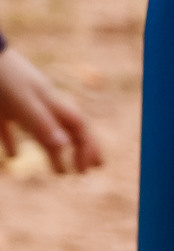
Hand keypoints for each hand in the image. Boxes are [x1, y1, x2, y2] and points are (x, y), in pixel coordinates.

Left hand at [0, 45, 103, 173]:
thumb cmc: (4, 79)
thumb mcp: (23, 103)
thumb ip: (42, 124)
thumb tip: (64, 146)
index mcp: (52, 103)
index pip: (77, 128)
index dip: (86, 147)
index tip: (87, 170)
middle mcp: (42, 105)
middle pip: (67, 129)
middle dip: (80, 149)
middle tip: (87, 171)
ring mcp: (21, 106)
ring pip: (45, 131)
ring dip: (54, 149)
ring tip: (60, 170)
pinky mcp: (1, 109)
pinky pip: (12, 130)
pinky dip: (15, 144)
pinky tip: (15, 156)